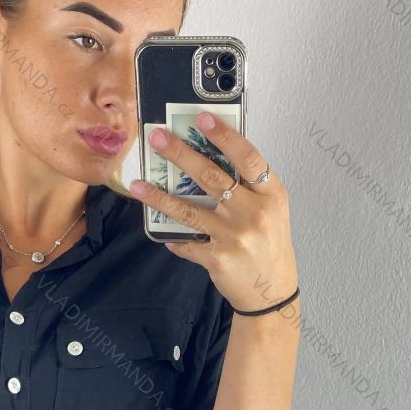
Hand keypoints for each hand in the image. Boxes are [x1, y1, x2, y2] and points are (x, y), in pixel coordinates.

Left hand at [128, 111, 298, 314]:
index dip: (225, 136)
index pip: (248, 158)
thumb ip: (249, 187)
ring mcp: (235, 236)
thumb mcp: (271, 210)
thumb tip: (210, 156)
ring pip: (189, 210)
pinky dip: (174, 240)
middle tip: (157, 138)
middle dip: (180, 155)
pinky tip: (162, 235)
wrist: (273, 291)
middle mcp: (253, 213)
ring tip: (138, 185)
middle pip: (212, 177)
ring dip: (159, 197)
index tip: (202, 118)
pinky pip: (187, 243)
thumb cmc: (270, 244)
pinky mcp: (218, 258)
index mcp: (270, 195)